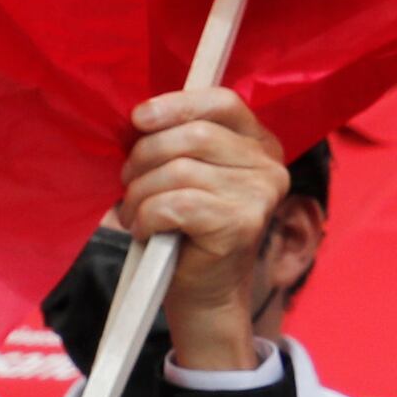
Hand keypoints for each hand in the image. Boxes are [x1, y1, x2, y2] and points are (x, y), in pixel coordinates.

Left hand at [123, 82, 293, 373]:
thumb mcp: (190, 171)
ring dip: (140, 193)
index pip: (223, 102)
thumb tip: (140, 117)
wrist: (205, 294)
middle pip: (194, 136)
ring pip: (178, 170)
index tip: (139, 119)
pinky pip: (175, 204)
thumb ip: (179, 140)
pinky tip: (145, 230)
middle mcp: (269, 166)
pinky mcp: (240, 224)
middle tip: (127, 182)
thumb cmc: (188, 228)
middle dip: (145, 157)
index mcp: (260, 144)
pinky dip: (147, 216)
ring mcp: (259, 195)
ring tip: (133, 213)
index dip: (176, 105)